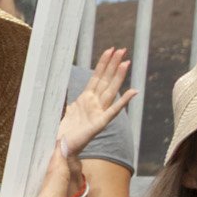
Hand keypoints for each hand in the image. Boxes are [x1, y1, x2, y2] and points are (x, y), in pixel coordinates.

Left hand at [56, 48, 137, 168]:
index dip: (103, 63)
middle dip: (113, 64)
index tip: (110, 50)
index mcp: (86, 99)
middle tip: (122, 49)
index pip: (96, 77)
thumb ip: (69, 101)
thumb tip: (66, 94)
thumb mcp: (64, 110)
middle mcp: (94, 103)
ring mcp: (99, 112)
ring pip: (111, 90)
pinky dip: (124, 101)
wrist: (62, 147)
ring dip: (118, 76)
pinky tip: (133, 92)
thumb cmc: (64, 131)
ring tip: (126, 62)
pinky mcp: (100, 123)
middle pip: (106, 80)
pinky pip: (113, 110)